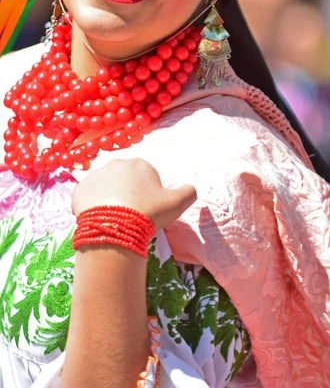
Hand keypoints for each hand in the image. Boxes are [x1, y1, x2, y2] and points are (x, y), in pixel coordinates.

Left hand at [72, 158, 196, 229]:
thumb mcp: (177, 203)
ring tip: (114, 219)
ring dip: (108, 199)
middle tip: (130, 214)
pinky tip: (98, 221)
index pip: (145, 177)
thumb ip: (188, 192)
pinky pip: (86, 198)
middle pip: (122, 180)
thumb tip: (191, 188)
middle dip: (126, 193)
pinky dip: (90, 207)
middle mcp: (115, 164)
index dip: (147, 194)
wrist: (116, 227)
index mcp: (139, 164)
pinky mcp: (78, 190)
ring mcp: (94, 176)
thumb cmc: (148, 212)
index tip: (146, 209)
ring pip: (103, 188)